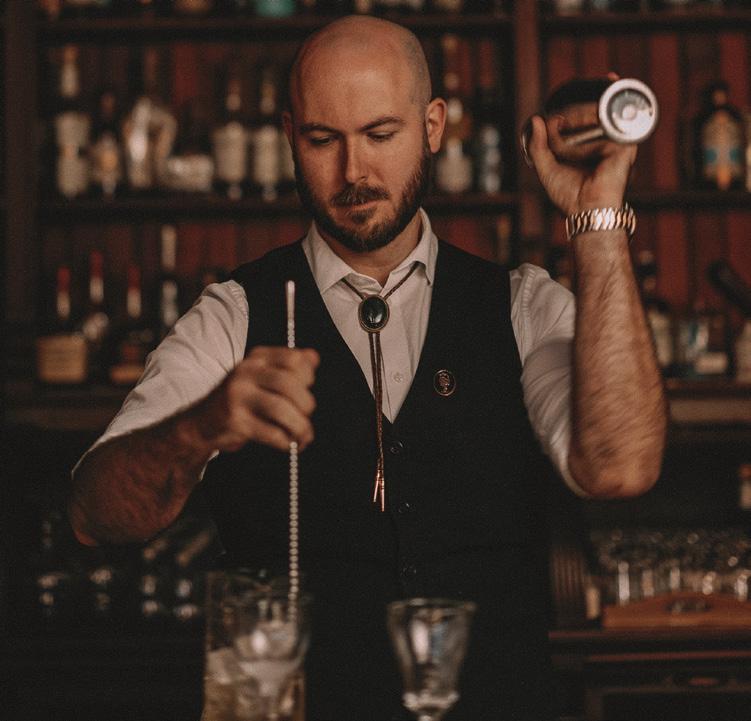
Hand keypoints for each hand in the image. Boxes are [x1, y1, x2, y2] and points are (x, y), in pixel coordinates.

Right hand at [194, 346, 319, 452]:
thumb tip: (315, 357)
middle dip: (306, 404)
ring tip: (303, 436)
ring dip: (299, 426)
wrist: (202, 423)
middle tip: (306, 416)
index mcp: (257, 358)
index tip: (307, 389)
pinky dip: (285, 441)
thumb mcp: (262, 376)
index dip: (308, 376)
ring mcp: (238, 396)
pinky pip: (270, 432)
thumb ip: (288, 367)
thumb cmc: (242, 400)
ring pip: (280, 409)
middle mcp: (246, 372)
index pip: (294, 359)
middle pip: (288, 384)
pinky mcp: (236, 421)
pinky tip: (288, 444)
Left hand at [526, 75, 636, 214]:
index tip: (555, 116)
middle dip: (570, 115)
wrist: (586, 209)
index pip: (580, 124)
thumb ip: (538, 146)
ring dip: (581, 113)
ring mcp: (613, 142)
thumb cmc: (569, 195)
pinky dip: (607, 107)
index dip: (574, 110)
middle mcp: (600, 144)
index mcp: (584, 151)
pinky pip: (615, 120)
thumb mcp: (546, 169)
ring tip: (567, 123)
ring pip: (599, 114)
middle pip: (587, 116)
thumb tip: (536, 120)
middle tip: (556, 123)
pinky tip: (604, 92)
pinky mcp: (625, 143)